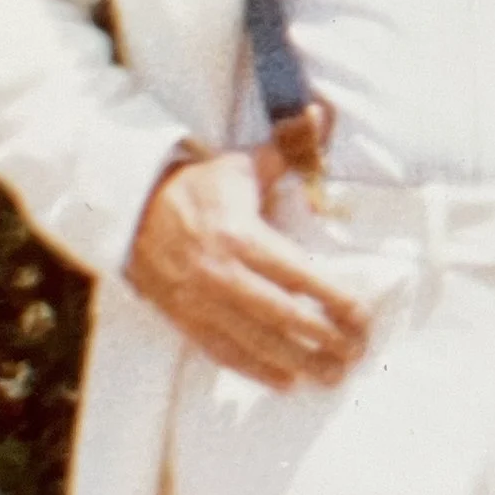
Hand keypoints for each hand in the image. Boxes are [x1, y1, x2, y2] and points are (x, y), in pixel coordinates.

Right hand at [125, 125, 370, 389]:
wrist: (131, 211)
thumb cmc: (199, 187)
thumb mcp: (241, 164)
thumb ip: (286, 147)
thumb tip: (318, 113)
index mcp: (240, 236)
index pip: (297, 276)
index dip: (333, 299)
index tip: (363, 316)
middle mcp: (221, 274)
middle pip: (281, 317)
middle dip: (324, 339)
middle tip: (357, 353)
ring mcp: (200, 302)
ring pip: (256, 342)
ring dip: (299, 362)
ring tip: (334, 376)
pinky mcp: (184, 319)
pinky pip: (223, 352)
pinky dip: (256, 370)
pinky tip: (288, 381)